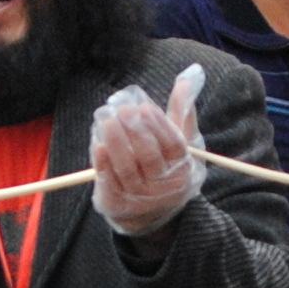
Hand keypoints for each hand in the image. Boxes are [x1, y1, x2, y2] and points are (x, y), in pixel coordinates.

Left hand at [86, 63, 205, 236]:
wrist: (151, 214)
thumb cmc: (167, 167)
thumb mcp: (181, 142)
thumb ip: (183, 110)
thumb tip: (191, 73)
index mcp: (182, 169)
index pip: (173, 146)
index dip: (157, 125)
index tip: (142, 107)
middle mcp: (164, 187)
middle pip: (148, 157)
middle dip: (133, 130)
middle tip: (120, 109)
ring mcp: (140, 198)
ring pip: (127, 168)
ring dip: (114, 141)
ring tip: (104, 118)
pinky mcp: (118, 203)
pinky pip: (109, 181)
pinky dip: (102, 163)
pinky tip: (98, 143)